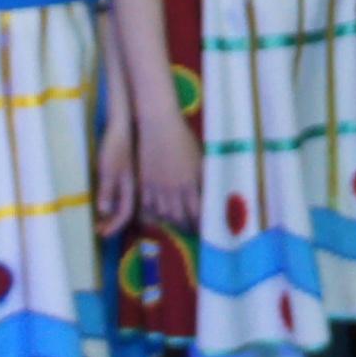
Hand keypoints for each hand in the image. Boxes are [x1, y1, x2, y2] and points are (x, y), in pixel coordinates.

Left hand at [92, 110, 135, 237]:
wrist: (125, 123)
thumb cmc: (116, 145)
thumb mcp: (108, 168)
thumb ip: (107, 190)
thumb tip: (104, 211)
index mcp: (131, 187)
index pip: (124, 214)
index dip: (112, 226)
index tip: (100, 233)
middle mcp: (135, 186)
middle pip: (127, 211)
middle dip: (113, 223)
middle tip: (99, 229)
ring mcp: (133, 180)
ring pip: (128, 203)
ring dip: (114, 214)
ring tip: (101, 219)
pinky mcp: (130, 173)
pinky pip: (126, 194)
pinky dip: (116, 202)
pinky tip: (108, 200)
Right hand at [137, 112, 203, 227]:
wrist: (158, 126)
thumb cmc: (183, 139)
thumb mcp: (199, 159)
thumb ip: (204, 179)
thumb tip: (212, 194)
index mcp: (189, 184)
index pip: (197, 213)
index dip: (201, 224)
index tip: (205, 228)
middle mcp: (172, 190)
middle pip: (179, 218)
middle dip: (187, 227)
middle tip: (192, 230)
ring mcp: (155, 188)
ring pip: (163, 214)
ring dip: (171, 221)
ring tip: (177, 223)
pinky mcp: (143, 183)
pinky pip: (147, 205)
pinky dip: (154, 213)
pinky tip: (160, 213)